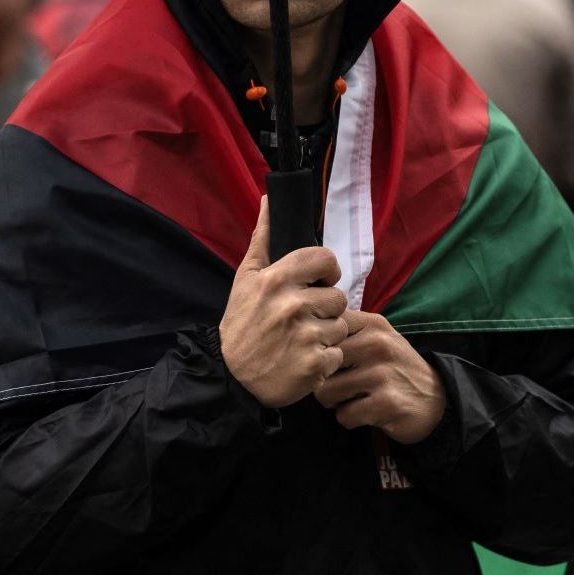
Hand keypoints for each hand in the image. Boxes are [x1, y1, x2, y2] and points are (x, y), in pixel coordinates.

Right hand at [219, 199, 348, 408]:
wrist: (232, 375)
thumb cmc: (242, 322)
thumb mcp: (246, 277)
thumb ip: (262, 238)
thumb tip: (269, 200)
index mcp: (277, 278)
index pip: (326, 260)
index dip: (327, 271)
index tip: (318, 282)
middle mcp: (293, 304)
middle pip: (338, 296)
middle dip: (325, 307)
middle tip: (305, 317)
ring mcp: (306, 336)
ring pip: (341, 326)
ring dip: (327, 334)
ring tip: (304, 339)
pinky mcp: (316, 365)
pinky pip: (339, 354)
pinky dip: (326, 359)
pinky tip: (305, 358)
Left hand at [311, 309, 446, 443]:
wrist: (436, 400)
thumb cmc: (394, 367)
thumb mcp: (377, 337)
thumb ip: (346, 331)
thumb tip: (303, 332)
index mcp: (371, 324)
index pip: (324, 328)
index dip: (316, 348)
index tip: (324, 359)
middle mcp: (377, 344)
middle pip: (319, 363)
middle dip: (321, 379)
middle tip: (336, 385)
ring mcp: (382, 374)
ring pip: (326, 392)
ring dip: (333, 402)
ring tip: (349, 399)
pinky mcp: (386, 403)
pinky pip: (344, 415)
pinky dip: (349, 419)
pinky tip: (363, 413)